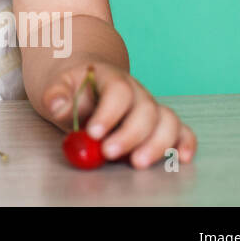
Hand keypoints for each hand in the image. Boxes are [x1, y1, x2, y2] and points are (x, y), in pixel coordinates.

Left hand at [40, 61, 196, 169]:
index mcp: (110, 77)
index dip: (108, 112)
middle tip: (110, 153)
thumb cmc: (71, 88)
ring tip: (137, 163)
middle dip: (129, 135)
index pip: (117, 90)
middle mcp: (136, 90)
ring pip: (166, 120)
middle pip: (145, 109)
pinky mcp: (158, 123)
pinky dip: (184, 143)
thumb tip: (58, 106)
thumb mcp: (55, 87)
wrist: (83, 82)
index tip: (93, 133)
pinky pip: (179, 129)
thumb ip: (56, 96)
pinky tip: (181, 157)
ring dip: (157, 144)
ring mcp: (150, 106)